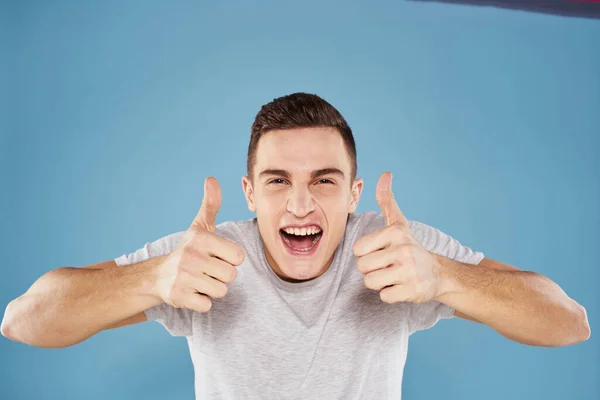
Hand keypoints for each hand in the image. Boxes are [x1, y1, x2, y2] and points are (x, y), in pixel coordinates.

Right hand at [154, 177, 244, 311]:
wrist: (158, 276)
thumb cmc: (188, 249)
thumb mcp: (199, 226)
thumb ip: (210, 204)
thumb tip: (211, 179)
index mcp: (201, 239)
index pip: (238, 256)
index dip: (230, 259)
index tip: (216, 256)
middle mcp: (191, 257)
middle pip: (231, 276)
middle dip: (222, 276)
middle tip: (207, 270)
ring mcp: (184, 278)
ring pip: (221, 291)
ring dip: (213, 289)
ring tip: (200, 280)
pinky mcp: (179, 297)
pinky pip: (207, 305)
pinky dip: (201, 302)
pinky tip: (192, 292)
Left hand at [353, 172, 441, 303]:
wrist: (438, 274)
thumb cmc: (410, 246)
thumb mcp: (399, 222)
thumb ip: (387, 200)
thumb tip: (385, 174)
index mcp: (395, 233)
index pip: (358, 249)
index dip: (366, 253)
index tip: (382, 251)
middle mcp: (403, 250)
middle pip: (362, 267)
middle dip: (371, 269)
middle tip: (387, 265)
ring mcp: (408, 271)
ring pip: (370, 282)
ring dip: (379, 282)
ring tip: (393, 275)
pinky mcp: (412, 290)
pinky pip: (384, 296)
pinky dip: (390, 294)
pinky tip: (401, 286)